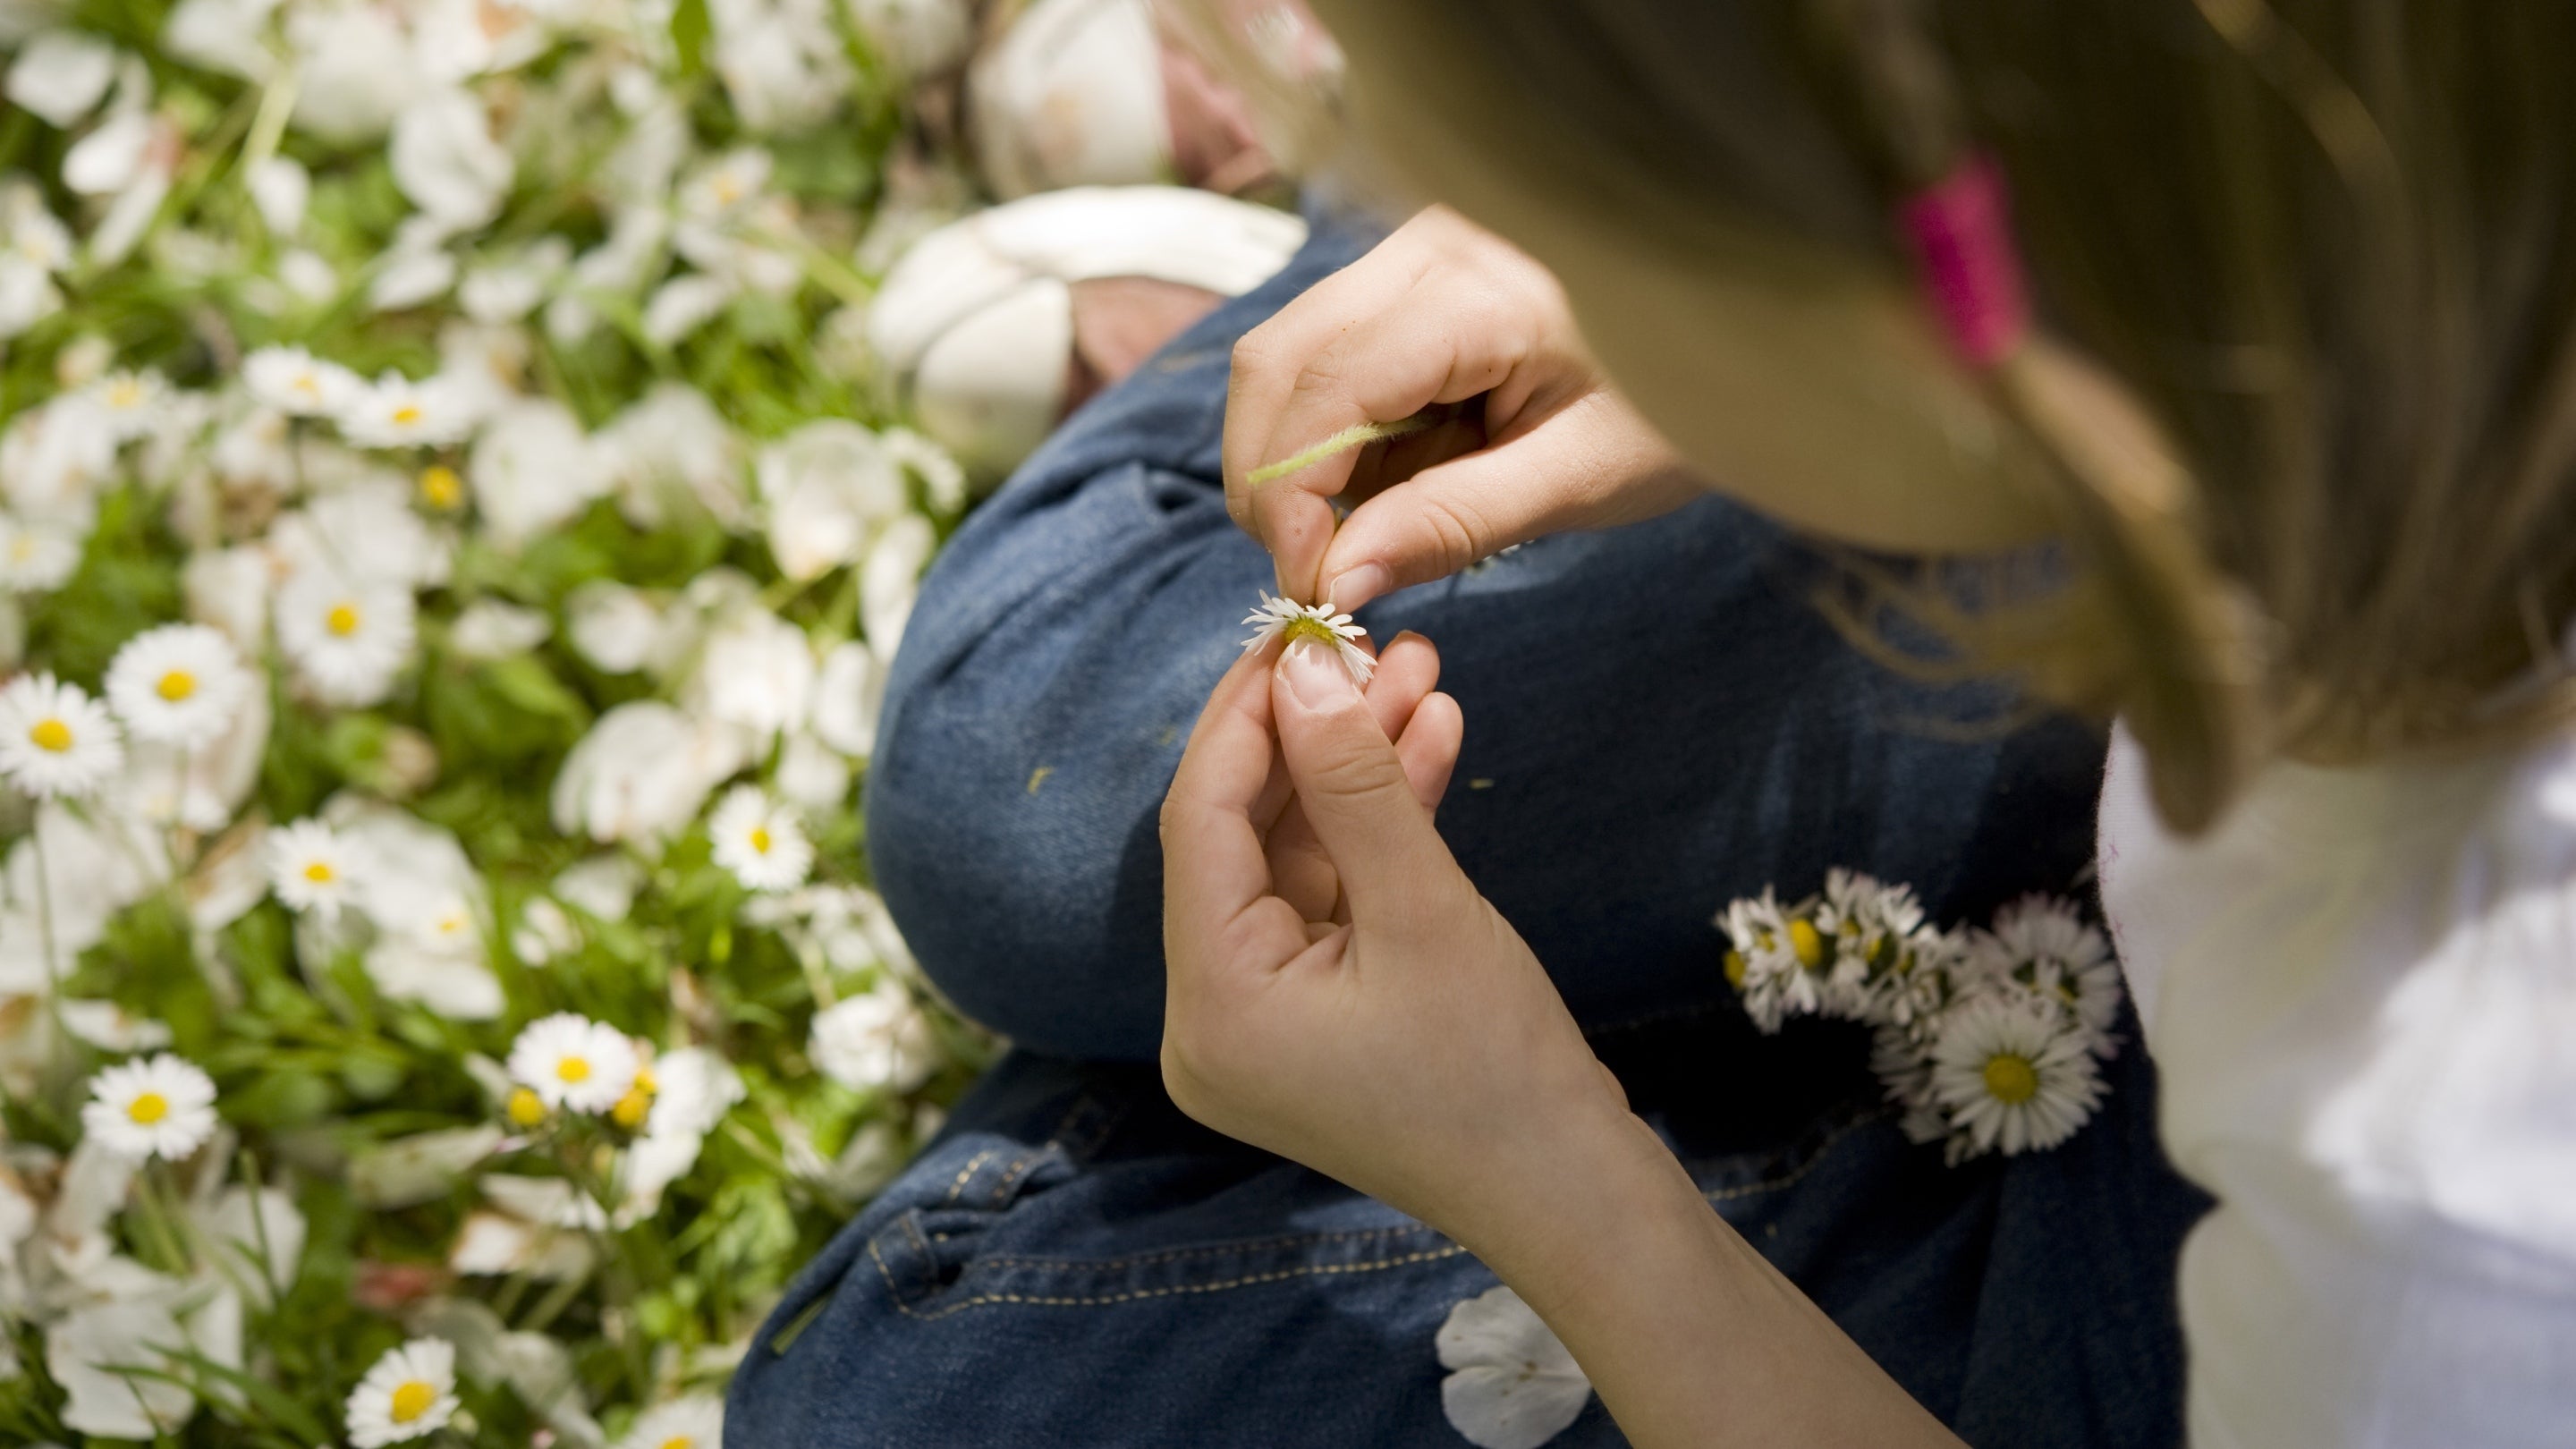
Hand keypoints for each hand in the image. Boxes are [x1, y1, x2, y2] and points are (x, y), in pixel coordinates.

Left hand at [1158, 631, 1641, 1246]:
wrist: (1573, 1194)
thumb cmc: (1499, 1073)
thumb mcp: (1423, 908)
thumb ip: (1353, 781)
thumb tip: (1302, 665)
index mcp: (1211, 1007)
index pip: (1198, 821)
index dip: (1247, 714)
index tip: (1299, 626)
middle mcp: (1210, 1022)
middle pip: (1241, 834)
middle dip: (1312, 732)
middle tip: (1372, 640)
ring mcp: (1259, 1025)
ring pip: (1293, 858)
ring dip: (1354, 768)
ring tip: (1419, 669)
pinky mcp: (1310, 1020)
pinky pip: (1327, 899)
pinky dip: (1373, 831)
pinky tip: (1429, 741)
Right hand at [1223, 207, 1702, 606]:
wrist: (1746, 334)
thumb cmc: (1682, 407)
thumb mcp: (1580, 480)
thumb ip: (1451, 524)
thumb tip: (1334, 578)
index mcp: (1479, 290)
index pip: (1320, 389)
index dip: (1288, 499)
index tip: (1314, 591)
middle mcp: (1426, 245)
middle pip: (1277, 361)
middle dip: (1273, 482)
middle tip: (1325, 574)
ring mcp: (1413, 248)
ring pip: (1288, 358)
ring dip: (1302, 459)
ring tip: (1381, 524)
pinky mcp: (1413, 272)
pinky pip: (1330, 356)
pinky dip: (1336, 433)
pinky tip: (1403, 473)